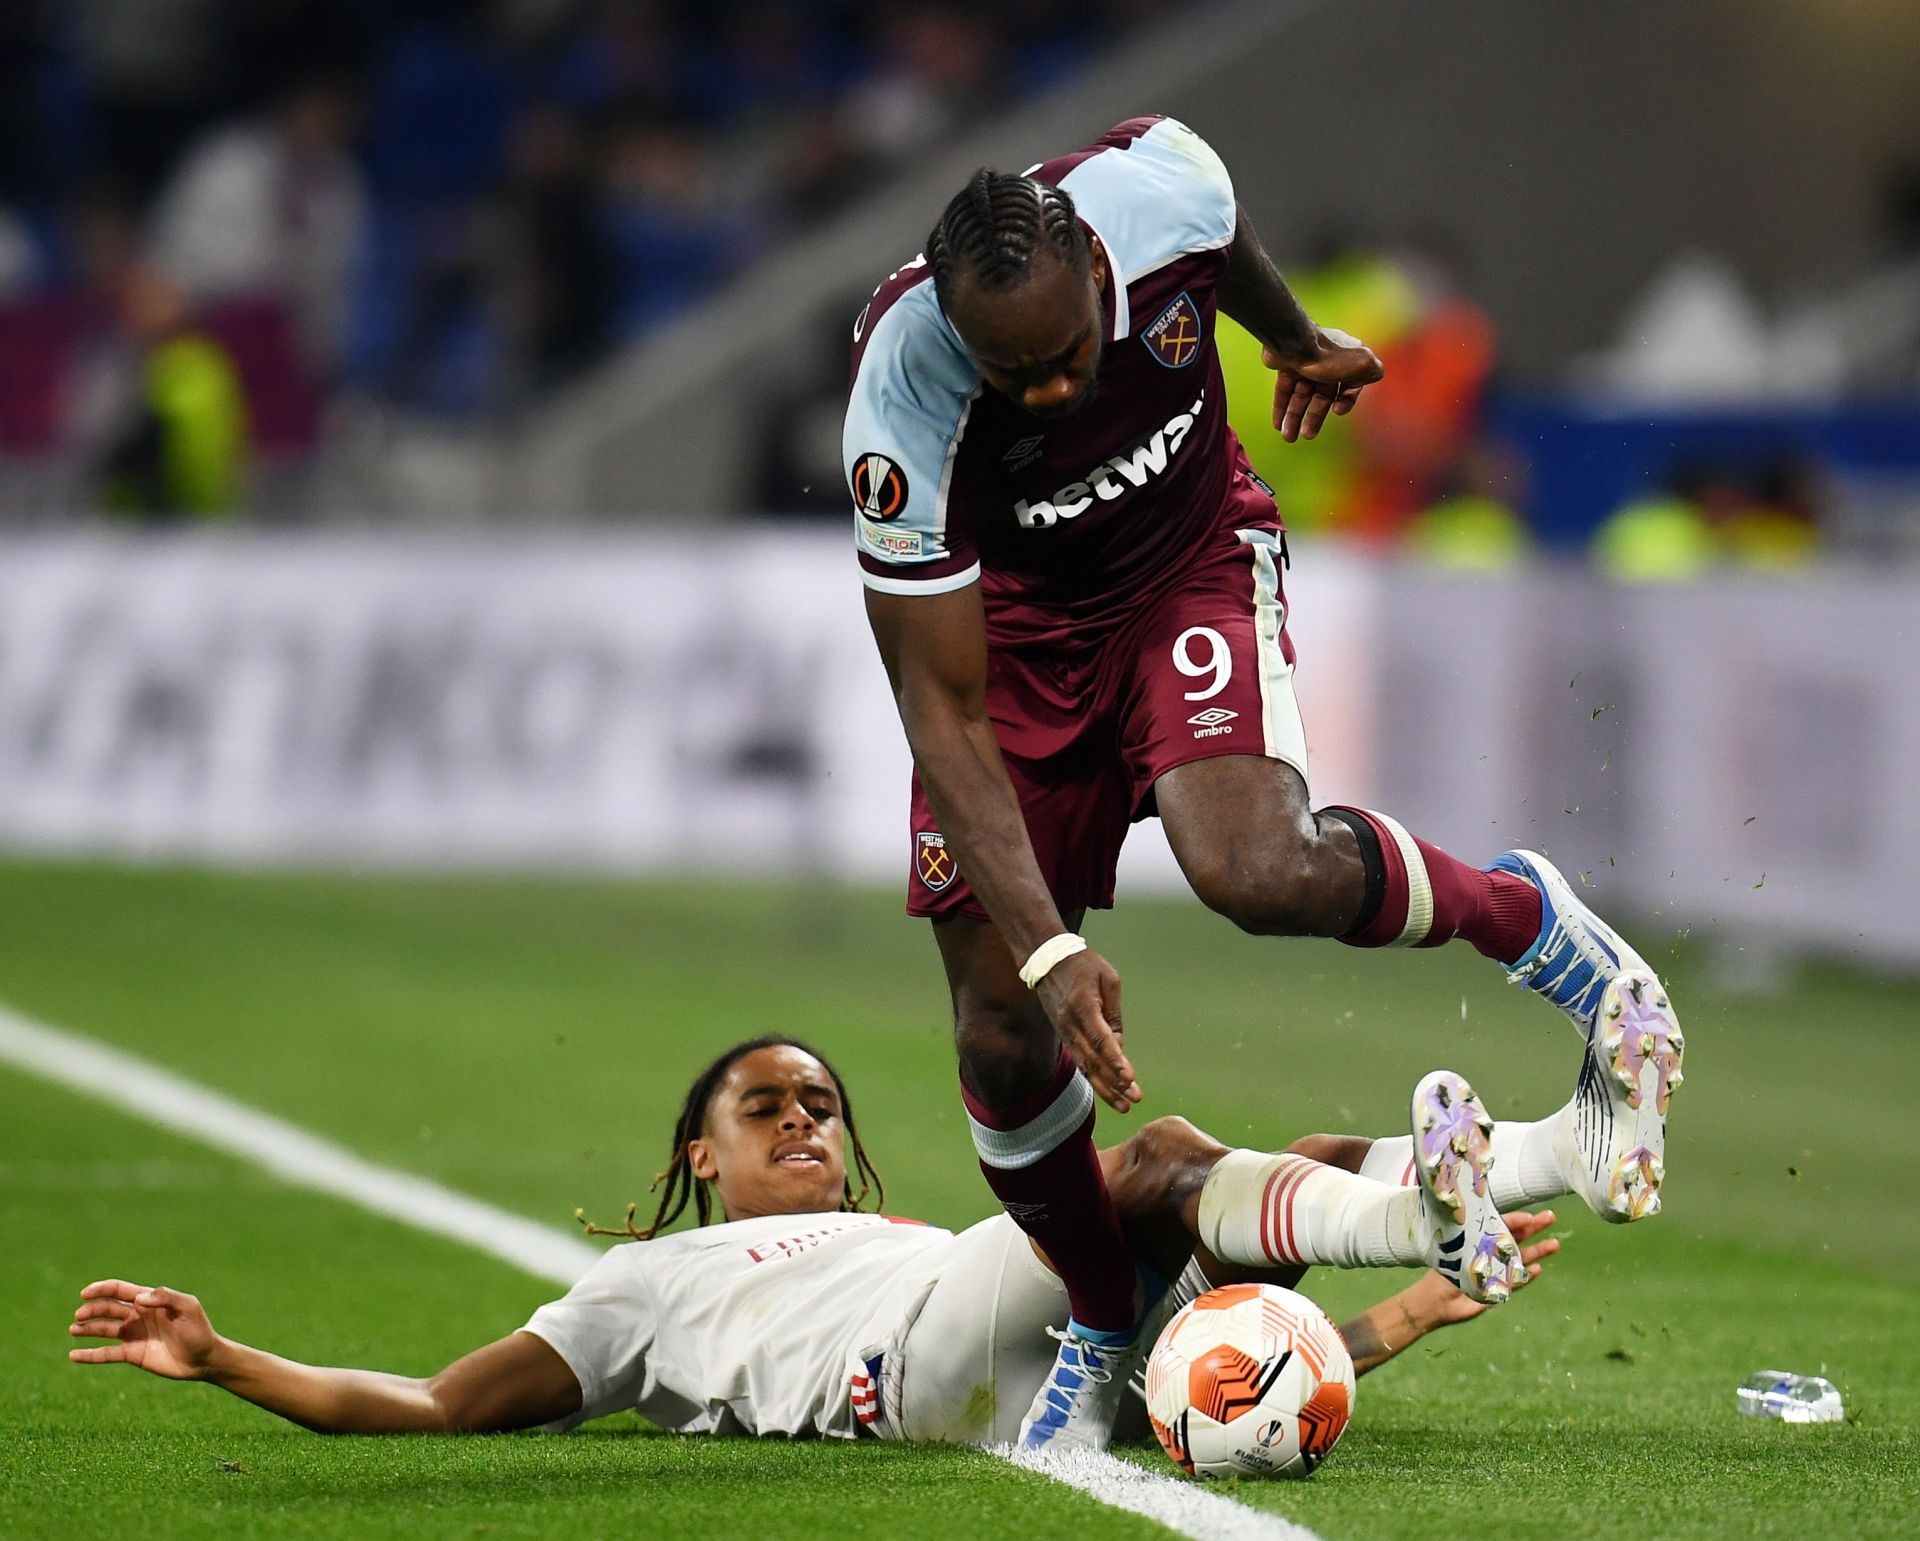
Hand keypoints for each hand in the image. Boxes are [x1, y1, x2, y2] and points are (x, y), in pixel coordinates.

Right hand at [69, 1280, 221, 1379]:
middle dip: (93, 1309)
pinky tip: (73, 1355)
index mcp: (150, 1300)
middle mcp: (139, 1316)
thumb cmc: (199, 1330)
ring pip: (104, 1329)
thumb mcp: (188, 1308)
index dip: (102, 1289)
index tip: (85, 1293)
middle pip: (109, 1309)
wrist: (204, 1359)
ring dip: (88, 1328)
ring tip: (74, 1329)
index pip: (120, 1290)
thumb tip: (138, 1297)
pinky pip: (107, 1354)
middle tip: (80, 1316)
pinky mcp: (132, 1354)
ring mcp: (134, 1335)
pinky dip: (90, 1354)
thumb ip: (166, 1298)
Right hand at [1035, 948, 1140, 1111]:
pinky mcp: (1063, 1036)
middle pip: (1093, 1059)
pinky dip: (1093, 1078)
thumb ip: (1114, 1014)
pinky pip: (1079, 1061)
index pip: (1101, 1039)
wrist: (1048, 961)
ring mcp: (1065, 1032)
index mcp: (1084, 1006)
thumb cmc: (1084, 966)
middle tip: (1134, 1100)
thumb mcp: (1109, 979)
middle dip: (1114, 1082)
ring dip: (1105, 1087)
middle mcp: (1071, 1024)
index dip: (1115, 1059)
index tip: (1129, 1077)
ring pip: (1085, 1066)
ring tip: (1123, 1105)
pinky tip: (1107, 1092)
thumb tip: (1118, 1046)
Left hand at [1262, 326, 1383, 442]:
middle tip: (1307, 436)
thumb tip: (1373, 376)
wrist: (1294, 342)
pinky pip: (1284, 390)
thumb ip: (1373, 372)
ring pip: (1302, 395)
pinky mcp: (1285, 364)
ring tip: (1289, 437)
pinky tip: (1278, 425)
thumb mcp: (1363, 364)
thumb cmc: (1330, 355)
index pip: (1349, 385)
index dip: (1345, 401)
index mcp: (1348, 358)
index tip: (1337, 410)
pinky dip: (1281, 407)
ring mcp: (1305, 362)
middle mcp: (1327, 360)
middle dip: (1315, 417)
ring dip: (1295, 417)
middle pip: (1322, 395)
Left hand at [1412, 1209, 1561, 1328]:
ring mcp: (1498, 1271)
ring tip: (1555, 1244)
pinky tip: (1538, 1269)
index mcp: (1480, 1240)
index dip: (1516, 1220)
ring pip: (1521, 1258)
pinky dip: (1526, 1276)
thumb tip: (1488, 1221)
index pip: (1501, 1225)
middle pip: (1516, 1238)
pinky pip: (1516, 1282)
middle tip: (1551, 1217)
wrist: (1438, 1301)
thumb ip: (1474, 1239)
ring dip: (1537, 1251)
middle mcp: (1492, 1253)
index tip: (1530, 1216)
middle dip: (1534, 1228)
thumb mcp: (1458, 1250)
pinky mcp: (1499, 1289)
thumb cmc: (1443, 1271)